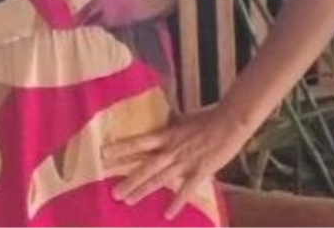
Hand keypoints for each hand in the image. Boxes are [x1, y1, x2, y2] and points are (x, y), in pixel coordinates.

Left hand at [101, 106, 249, 219]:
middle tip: (113, 192)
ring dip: (143, 191)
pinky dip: (176, 203)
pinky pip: (185, 191)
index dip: (121, 147)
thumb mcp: (183, 119)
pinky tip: (167, 215)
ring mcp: (184, 162)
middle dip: (128, 179)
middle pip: (145, 166)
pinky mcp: (199, 172)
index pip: (138, 142)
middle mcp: (171, 150)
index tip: (104, 154)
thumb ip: (171, 123)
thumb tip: (163, 118)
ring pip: (159, 179)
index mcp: (167, 135)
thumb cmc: (207, 118)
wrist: (230, 122)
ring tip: (128, 201)